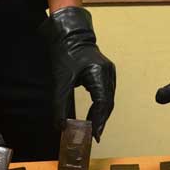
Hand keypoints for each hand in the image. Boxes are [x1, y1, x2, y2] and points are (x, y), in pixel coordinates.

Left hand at [47, 6, 115, 141]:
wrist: (69, 34)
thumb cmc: (65, 53)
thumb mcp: (60, 81)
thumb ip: (59, 105)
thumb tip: (60, 126)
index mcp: (98, 73)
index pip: (102, 103)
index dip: (99, 120)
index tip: (95, 134)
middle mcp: (108, 73)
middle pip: (108, 103)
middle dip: (101, 120)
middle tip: (95, 135)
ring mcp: (109, 72)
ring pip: (109, 100)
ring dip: (101, 114)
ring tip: (94, 127)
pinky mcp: (106, 73)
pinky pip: (107, 93)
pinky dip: (101, 106)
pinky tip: (95, 114)